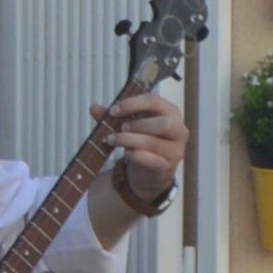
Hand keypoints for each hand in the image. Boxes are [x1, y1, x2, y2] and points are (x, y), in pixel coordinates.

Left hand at [94, 88, 187, 209]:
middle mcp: (178, 129)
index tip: (113, 111)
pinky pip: (151, 159)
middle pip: (162, 123)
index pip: (154, 101)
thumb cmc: (144, 141)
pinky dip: (135, 155)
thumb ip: (114, 116)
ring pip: (153, 142)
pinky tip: (126, 153)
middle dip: (137, 124)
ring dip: (129, 140)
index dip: (132, 104)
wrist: (152, 171)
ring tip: (112, 140)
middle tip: (119, 128)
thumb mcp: (130, 124)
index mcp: (171, 112)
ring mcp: (175, 149)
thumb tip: (94, 108)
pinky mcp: (168, 166)